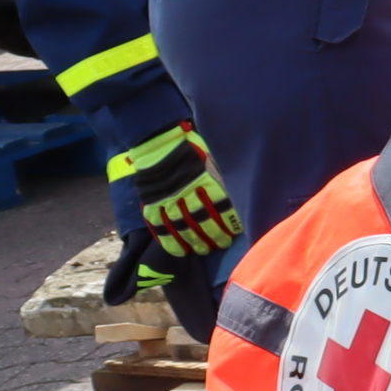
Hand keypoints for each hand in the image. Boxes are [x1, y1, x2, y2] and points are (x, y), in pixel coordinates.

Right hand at [111, 120, 242, 262]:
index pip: (221, 208)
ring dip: (194, 241)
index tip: (233, 233)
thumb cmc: (190, 147)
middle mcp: (186, 191)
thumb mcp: (211, 156)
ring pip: (183, 226)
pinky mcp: (151, 202)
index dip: (228, 224)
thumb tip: (238, 193)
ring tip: (202, 250)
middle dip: (214, 236)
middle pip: (203, 220)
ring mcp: (167, 197)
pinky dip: (168, 241)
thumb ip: (221, 175)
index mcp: (204, 179)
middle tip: (221, 244)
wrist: (158, 139)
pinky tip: (178, 251)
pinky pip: (160, 226)